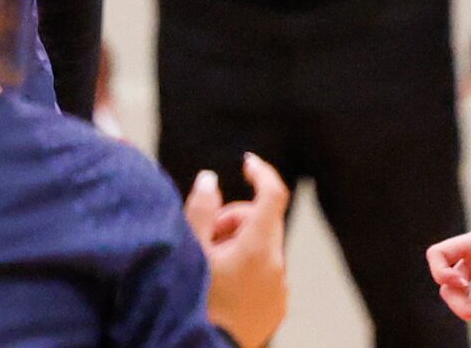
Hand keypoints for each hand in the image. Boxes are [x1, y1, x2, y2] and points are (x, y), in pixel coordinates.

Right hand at [185, 153, 287, 347]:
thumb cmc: (195, 302)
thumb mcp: (190, 251)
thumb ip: (201, 210)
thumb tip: (211, 178)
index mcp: (258, 248)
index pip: (274, 194)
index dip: (262, 172)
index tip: (247, 163)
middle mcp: (277, 267)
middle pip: (264, 220)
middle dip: (237, 217)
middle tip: (208, 235)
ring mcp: (280, 290)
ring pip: (265, 247)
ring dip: (242, 244)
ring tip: (211, 265)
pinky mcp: (278, 308)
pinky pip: (268, 272)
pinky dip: (251, 267)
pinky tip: (224, 284)